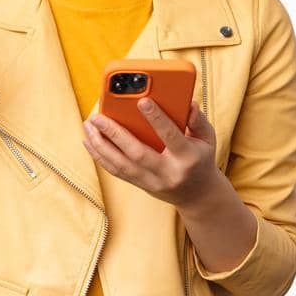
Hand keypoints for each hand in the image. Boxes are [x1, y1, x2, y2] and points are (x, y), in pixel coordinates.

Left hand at [81, 99, 225, 207]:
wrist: (197, 195)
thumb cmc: (200, 160)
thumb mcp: (207, 139)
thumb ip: (198, 120)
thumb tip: (187, 102)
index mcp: (187, 158)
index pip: (171, 136)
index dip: (157, 119)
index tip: (142, 101)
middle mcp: (168, 172)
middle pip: (137, 154)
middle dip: (115, 134)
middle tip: (97, 117)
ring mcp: (152, 182)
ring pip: (121, 165)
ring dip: (100, 145)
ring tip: (88, 126)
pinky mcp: (140, 185)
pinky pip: (116, 172)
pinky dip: (100, 156)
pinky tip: (88, 141)